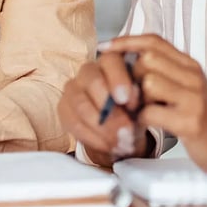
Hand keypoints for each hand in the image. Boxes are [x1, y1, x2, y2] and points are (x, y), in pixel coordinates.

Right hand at [58, 51, 149, 166]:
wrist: (121, 127)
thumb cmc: (133, 107)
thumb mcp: (143, 101)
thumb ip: (139, 97)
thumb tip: (133, 99)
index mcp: (111, 60)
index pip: (110, 61)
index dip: (119, 81)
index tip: (130, 102)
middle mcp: (88, 70)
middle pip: (93, 82)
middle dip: (111, 110)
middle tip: (127, 131)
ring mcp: (73, 88)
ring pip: (82, 106)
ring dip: (103, 129)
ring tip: (122, 143)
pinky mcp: (63, 107)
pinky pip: (74, 123)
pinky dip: (93, 139)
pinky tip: (109, 146)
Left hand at [108, 34, 206, 172]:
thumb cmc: (202, 117)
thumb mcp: (186, 86)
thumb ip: (164, 71)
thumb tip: (127, 58)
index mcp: (189, 65)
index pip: (154, 41)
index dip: (126, 41)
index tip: (105, 48)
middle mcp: (193, 76)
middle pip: (147, 60)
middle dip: (132, 77)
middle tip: (132, 96)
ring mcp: (193, 98)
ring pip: (148, 83)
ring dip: (137, 100)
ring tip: (142, 112)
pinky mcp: (190, 121)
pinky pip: (151, 112)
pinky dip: (142, 120)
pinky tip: (148, 126)